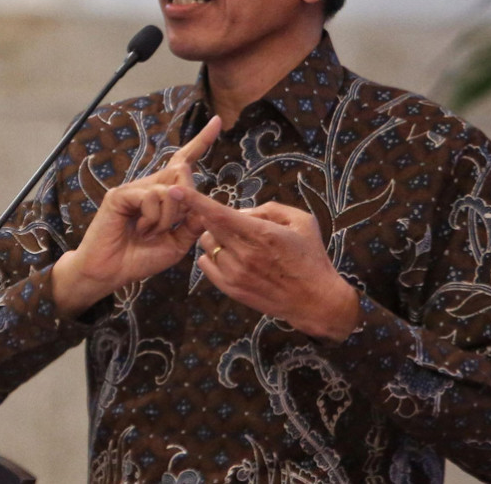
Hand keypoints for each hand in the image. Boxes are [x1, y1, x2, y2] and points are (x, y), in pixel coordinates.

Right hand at [52, 116, 222, 317]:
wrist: (110, 273)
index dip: (201, 142)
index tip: (217, 121)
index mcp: (162, 195)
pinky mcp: (120, 195)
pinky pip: (151, 197)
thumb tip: (202, 201)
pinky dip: (152, 218)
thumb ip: (192, 222)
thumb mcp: (177, 243)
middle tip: (166, 229)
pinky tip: (139, 229)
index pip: (183, 162)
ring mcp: (133, 188)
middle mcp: (148, 186)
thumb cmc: (140, 258)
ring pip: (170, 189)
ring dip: (168, 219)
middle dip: (186, 202)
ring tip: (148, 233)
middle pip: (183, 174)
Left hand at [181, 190, 358, 341]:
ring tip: (239, 243)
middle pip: (209, 226)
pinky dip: (212, 256)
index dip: (194, 201)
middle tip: (235, 223)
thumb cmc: (310, 257)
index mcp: (261, 234)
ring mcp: (236, 274)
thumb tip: (240, 211)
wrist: (315, 301)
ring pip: (206, 244)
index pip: (218, 214)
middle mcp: (245, 254)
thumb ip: (269, 209)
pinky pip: (205, 264)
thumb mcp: (301, 222)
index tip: (174, 190)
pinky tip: (231, 257)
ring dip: (216, 238)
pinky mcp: (231, 289)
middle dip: (214, 217)